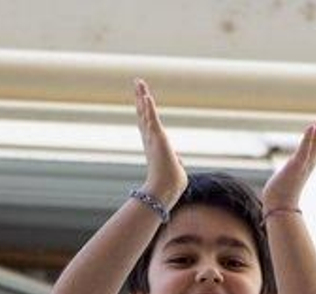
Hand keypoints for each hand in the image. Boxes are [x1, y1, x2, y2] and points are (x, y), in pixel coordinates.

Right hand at [134, 79, 186, 205]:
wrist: (166, 189)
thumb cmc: (171, 183)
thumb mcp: (175, 168)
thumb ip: (176, 161)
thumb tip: (179, 162)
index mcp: (153, 144)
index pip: (147, 123)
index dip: (144, 110)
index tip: (142, 98)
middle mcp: (150, 138)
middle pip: (143, 113)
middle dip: (140, 97)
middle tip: (137, 83)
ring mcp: (153, 137)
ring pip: (145, 113)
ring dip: (142, 96)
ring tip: (139, 82)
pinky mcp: (158, 138)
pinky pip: (152, 119)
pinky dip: (149, 108)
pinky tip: (146, 96)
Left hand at [261, 97, 315, 211]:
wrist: (279, 207)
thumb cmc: (282, 191)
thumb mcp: (291, 172)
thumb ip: (296, 164)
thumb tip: (295, 161)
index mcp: (310, 159)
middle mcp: (311, 160)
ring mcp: (305, 163)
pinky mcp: (296, 167)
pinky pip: (304, 151)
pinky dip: (308, 138)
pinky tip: (311, 126)